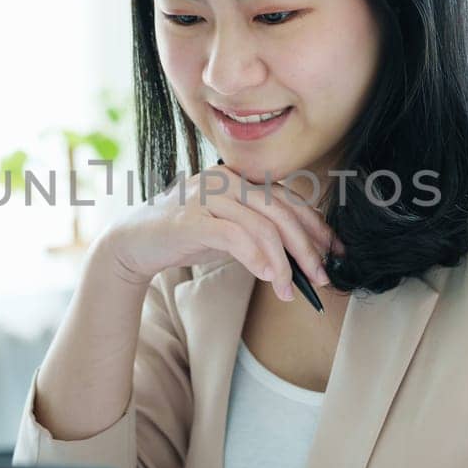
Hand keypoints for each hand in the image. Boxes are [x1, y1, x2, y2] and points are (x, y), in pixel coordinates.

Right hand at [105, 164, 344, 302]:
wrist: (133, 242)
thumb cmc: (185, 236)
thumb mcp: (229, 230)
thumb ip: (260, 233)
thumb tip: (302, 257)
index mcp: (237, 178)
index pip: (287, 198)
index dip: (315, 225)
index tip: (334, 250)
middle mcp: (223, 179)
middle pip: (279, 209)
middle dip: (306, 246)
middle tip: (319, 276)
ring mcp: (205, 195)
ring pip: (260, 224)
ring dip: (281, 261)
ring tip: (287, 289)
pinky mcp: (189, 217)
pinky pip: (234, 235)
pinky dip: (256, 257)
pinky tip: (266, 277)